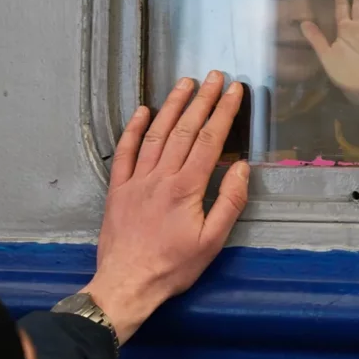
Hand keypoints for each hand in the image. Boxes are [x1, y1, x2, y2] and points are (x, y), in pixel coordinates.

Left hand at [83, 72, 249, 343]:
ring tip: (185, 83)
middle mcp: (161, 175)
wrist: (127, 283)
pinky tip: (142, 111)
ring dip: (172, 105)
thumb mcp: (212, 241)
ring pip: (156, 133)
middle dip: (202, 100)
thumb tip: (240, 167)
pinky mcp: (118, 188)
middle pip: (185, 129)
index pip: (211, 140)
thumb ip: (229, 202)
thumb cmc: (174, 267)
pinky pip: (125, 151)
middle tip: (214, 76)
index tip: (235, 90)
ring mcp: (137, 179)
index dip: (224, 112)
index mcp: (187, 187)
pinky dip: (133, 128)